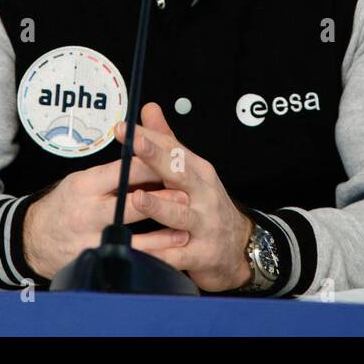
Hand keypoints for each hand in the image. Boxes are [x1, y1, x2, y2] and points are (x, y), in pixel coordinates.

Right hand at [23, 153, 189, 280]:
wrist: (35, 238)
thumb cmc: (65, 204)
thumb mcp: (83, 181)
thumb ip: (114, 174)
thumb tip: (150, 161)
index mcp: (85, 186)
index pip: (123, 171)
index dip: (151, 167)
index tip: (172, 164)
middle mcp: (87, 212)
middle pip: (130, 205)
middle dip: (161, 201)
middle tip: (185, 196)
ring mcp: (90, 239)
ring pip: (132, 238)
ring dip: (161, 236)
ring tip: (183, 230)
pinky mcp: (95, 260)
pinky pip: (126, 261)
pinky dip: (149, 258)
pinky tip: (166, 255)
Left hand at [114, 103, 254, 292]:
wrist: (237, 246)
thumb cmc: (206, 205)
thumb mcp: (191, 171)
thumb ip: (167, 141)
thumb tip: (149, 109)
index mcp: (199, 172)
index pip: (173, 149)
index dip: (150, 137)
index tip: (126, 128)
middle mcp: (204, 194)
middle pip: (179, 173)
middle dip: (156, 158)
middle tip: (134, 146)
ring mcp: (204, 224)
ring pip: (179, 214)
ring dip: (159, 206)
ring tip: (138, 198)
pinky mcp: (201, 253)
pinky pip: (177, 254)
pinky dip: (159, 252)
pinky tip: (140, 249)